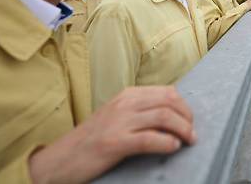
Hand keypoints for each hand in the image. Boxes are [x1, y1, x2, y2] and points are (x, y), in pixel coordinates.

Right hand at [29, 86, 195, 183]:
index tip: (189, 121)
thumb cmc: (91, 141)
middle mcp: (124, 104)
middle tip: (192, 133)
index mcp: (127, 95)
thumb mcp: (117, 116)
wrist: (59, 159)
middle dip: (187, 117)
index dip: (184, 106)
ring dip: (182, 130)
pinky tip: (172, 148)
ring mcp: (118, 122)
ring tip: (188, 141)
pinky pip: (149, 138)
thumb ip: (140, 111)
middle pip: (169, 102)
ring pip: (163, 117)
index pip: (167, 92)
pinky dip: (166, 143)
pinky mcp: (114, 142)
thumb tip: (172, 115)